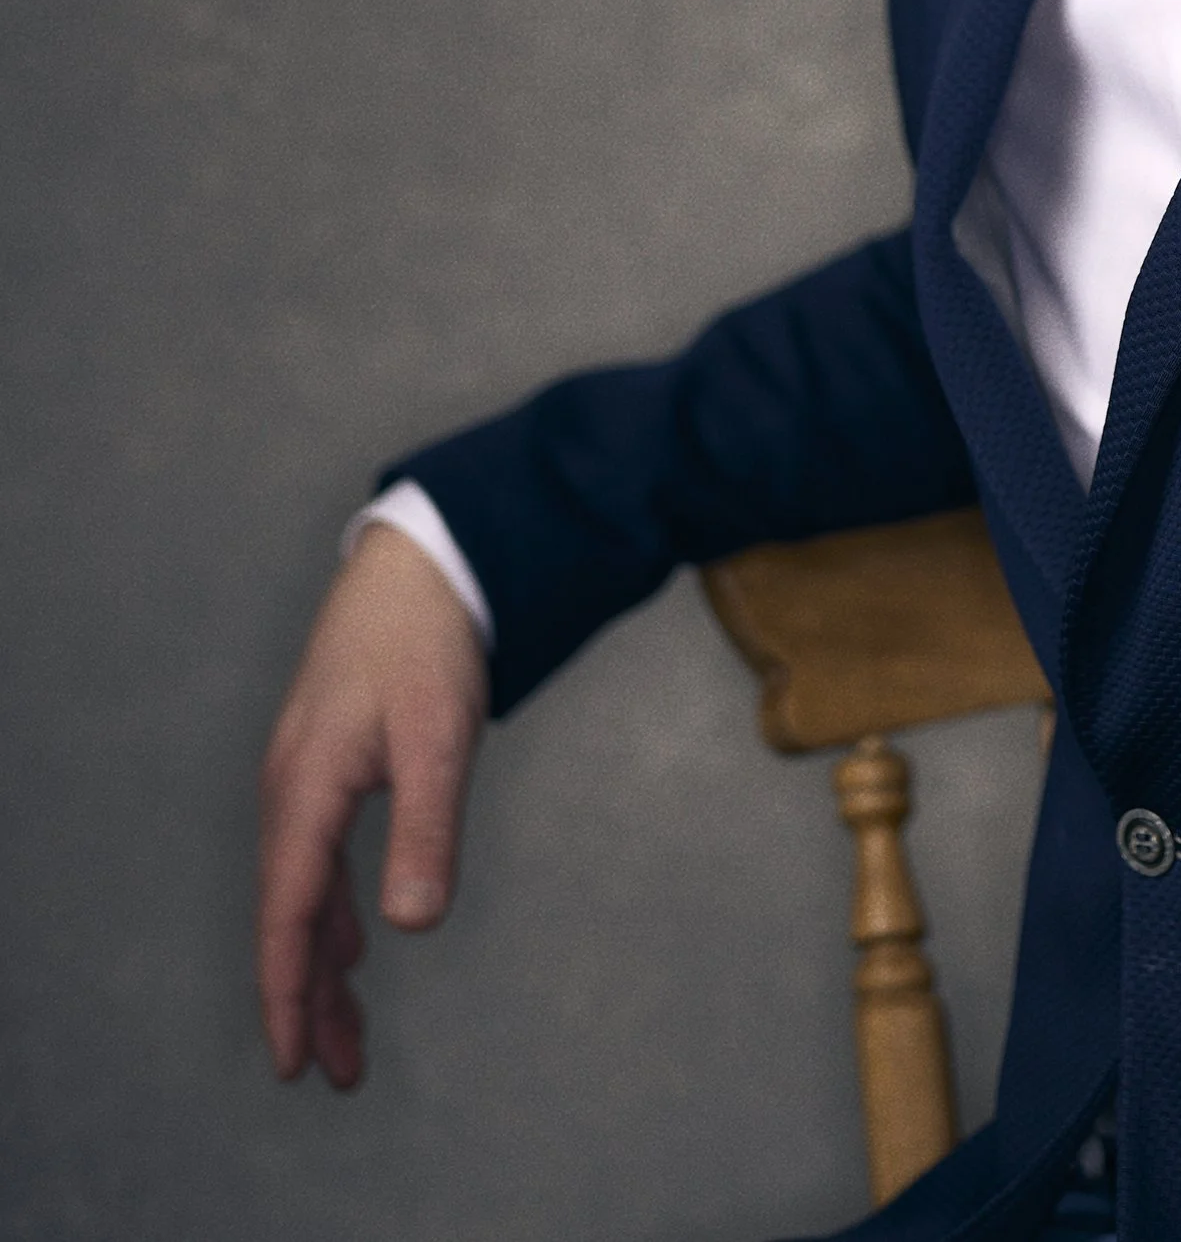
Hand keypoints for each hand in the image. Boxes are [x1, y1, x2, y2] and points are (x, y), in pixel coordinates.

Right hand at [256, 519, 487, 1086]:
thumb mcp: (439, 735)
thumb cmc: (430, 641)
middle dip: (307, 999)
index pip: (288, 915)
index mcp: (305, 789)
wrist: (423, 557)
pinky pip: (317, 858)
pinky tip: (351, 943)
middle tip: (333, 1074)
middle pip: (289, 917)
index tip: (294, 1065)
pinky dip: (330, 910)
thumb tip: (409, 926)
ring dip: (321, 962)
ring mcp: (304, 774)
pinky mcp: (329, 760)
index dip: (289, 995)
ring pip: (303, 891)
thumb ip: (425, 829)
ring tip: (343, 1033)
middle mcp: (290, 789)